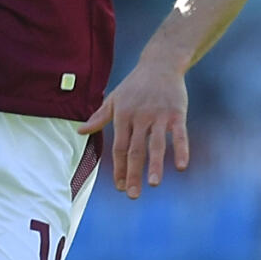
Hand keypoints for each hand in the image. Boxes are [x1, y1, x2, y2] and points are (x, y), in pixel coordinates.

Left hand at [76, 57, 188, 198]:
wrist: (160, 64)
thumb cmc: (134, 85)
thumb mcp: (113, 99)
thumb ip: (99, 117)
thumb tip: (80, 132)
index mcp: (122, 116)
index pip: (119, 148)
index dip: (119, 168)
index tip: (119, 187)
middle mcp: (139, 118)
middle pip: (135, 150)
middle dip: (133, 173)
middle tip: (132, 195)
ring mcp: (159, 116)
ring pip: (155, 145)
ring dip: (154, 165)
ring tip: (152, 184)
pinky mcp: (177, 113)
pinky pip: (179, 135)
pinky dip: (181, 150)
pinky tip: (180, 166)